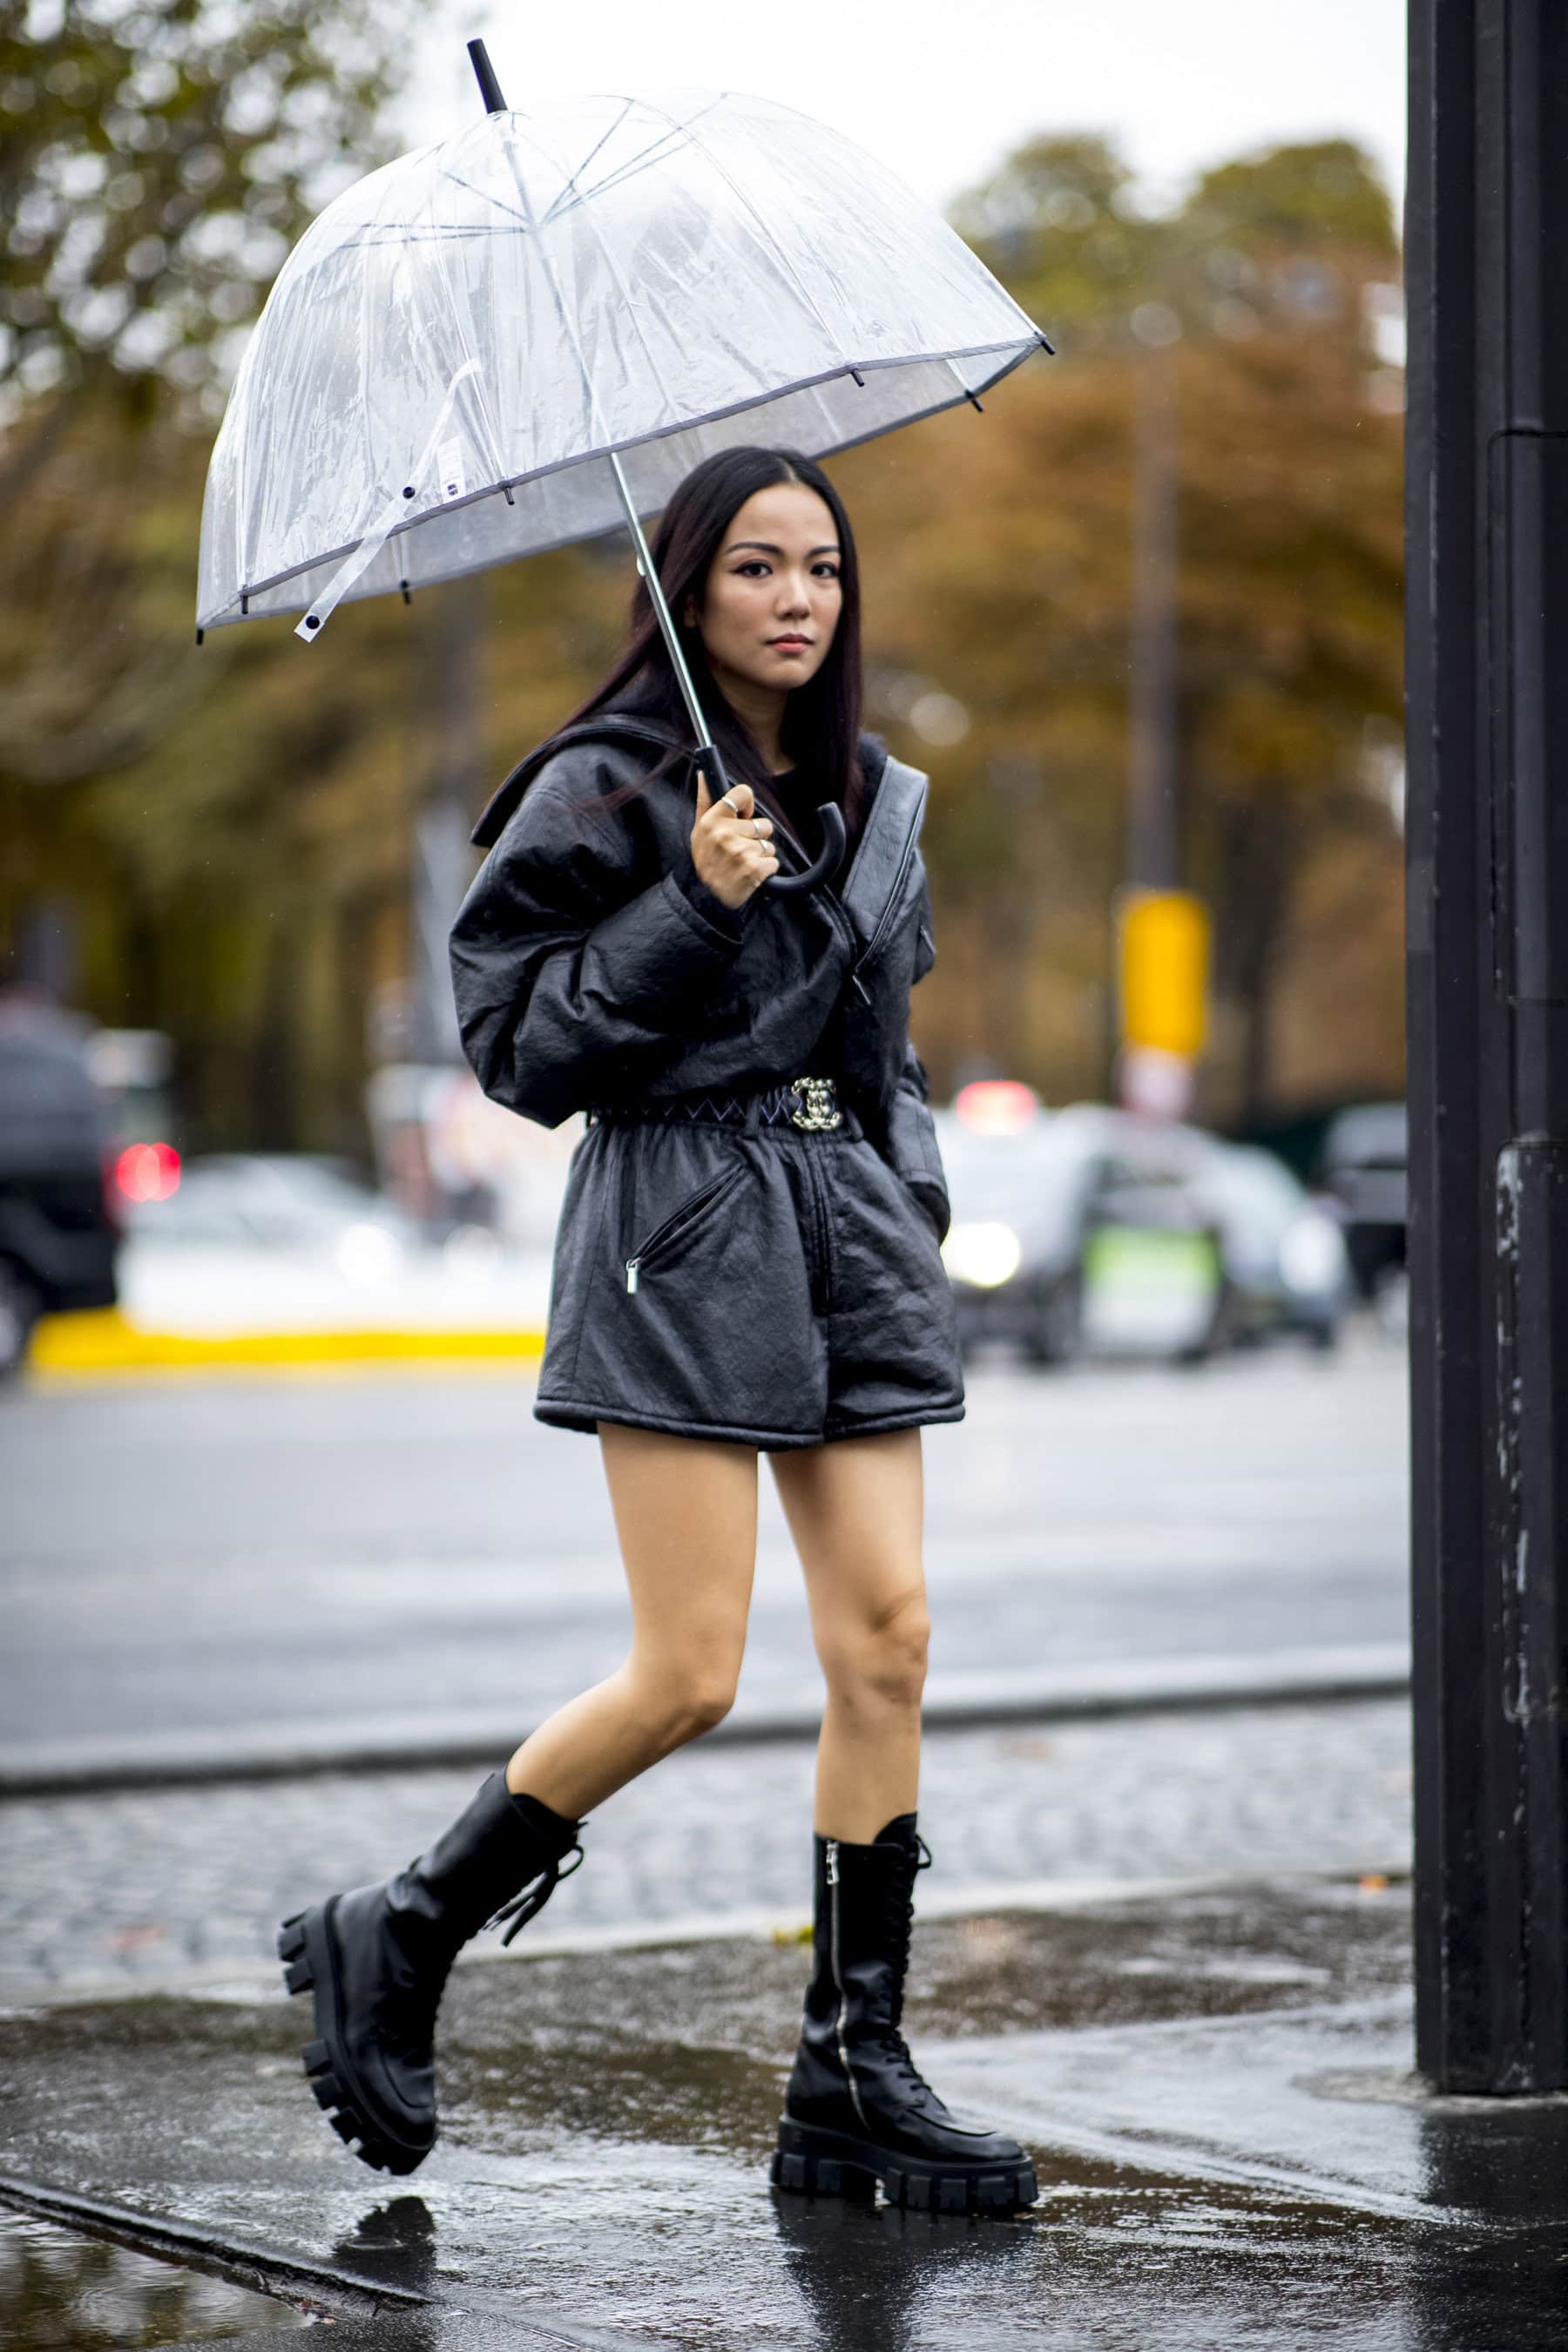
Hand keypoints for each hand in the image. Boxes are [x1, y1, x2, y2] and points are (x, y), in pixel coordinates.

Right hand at [691, 771, 778, 908]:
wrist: (707, 899)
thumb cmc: (706, 862)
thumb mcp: (698, 831)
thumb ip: (705, 801)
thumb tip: (703, 774)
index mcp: (711, 821)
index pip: (743, 793)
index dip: (747, 805)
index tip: (743, 817)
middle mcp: (724, 834)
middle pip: (763, 824)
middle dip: (756, 838)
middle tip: (737, 851)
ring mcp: (740, 852)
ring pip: (768, 845)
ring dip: (760, 856)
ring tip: (741, 865)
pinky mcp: (754, 869)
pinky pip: (773, 862)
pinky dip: (765, 871)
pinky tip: (749, 876)